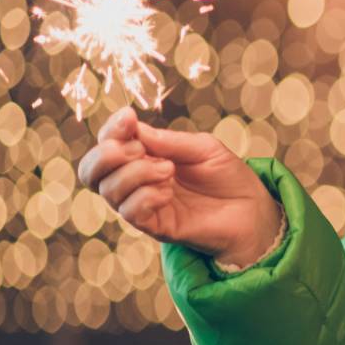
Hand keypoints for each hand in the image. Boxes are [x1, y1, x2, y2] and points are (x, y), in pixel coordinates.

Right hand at [77, 107, 282, 262]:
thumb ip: (168, 141)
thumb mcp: (202, 148)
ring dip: (134, 173)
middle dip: (106, 155)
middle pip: (91, 171)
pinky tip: (168, 191)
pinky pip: (130, 212)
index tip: (128, 118)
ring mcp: (144, 205)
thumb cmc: (228, 176)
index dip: (111, 130)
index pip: (108, 144)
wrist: (252, 209)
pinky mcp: (155, 226)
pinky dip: (145, 196)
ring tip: (168, 169)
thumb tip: (134, 130)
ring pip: (108, 190)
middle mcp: (136, 181)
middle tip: (139, 149)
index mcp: (144, 157)